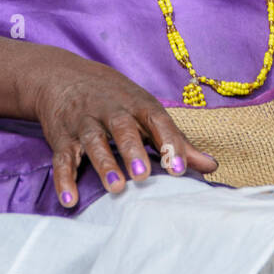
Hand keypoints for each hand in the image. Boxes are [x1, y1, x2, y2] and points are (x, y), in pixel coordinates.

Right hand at [33, 50, 217, 207]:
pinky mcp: (62, 136)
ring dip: (104, 163)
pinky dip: (64, 178)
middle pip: (122, 126)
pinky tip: (69, 198)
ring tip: (116, 187)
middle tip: (143, 175)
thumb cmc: (115, 98)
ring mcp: (84, 121)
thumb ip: (175, 140)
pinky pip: (62, 157)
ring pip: (93, 140)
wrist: (63, 76)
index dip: (168, 142)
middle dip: (132, 149)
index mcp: (136, 103)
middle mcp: (110, 109)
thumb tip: (211, 165)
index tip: (180, 168)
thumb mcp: (145, 110)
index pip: (156, 119)